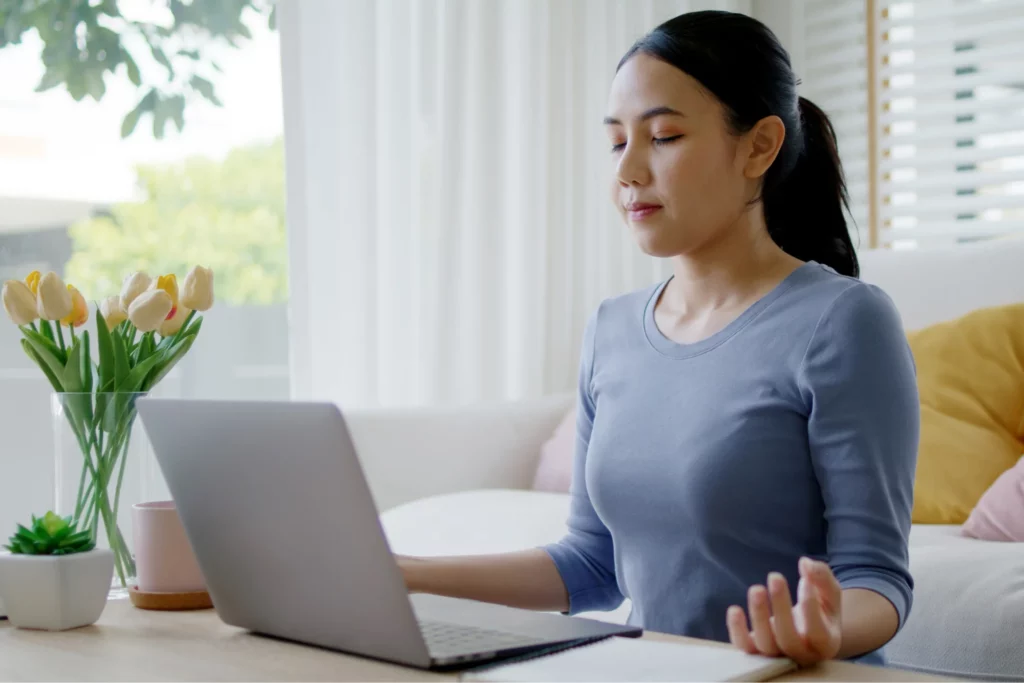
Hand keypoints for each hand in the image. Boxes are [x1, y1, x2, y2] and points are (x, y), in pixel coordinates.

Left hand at [726, 557, 841, 665]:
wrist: (806, 630)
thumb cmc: (821, 608)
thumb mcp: (829, 592)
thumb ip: (822, 577)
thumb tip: (805, 563)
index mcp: (825, 643)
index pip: (818, 632)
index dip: (811, 608)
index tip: (805, 581)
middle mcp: (802, 655)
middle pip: (788, 639)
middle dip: (780, 607)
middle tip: (775, 577)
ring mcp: (778, 656)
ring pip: (766, 645)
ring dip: (758, 616)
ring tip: (756, 589)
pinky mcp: (757, 652)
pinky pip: (745, 648)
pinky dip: (737, 631)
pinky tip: (735, 610)